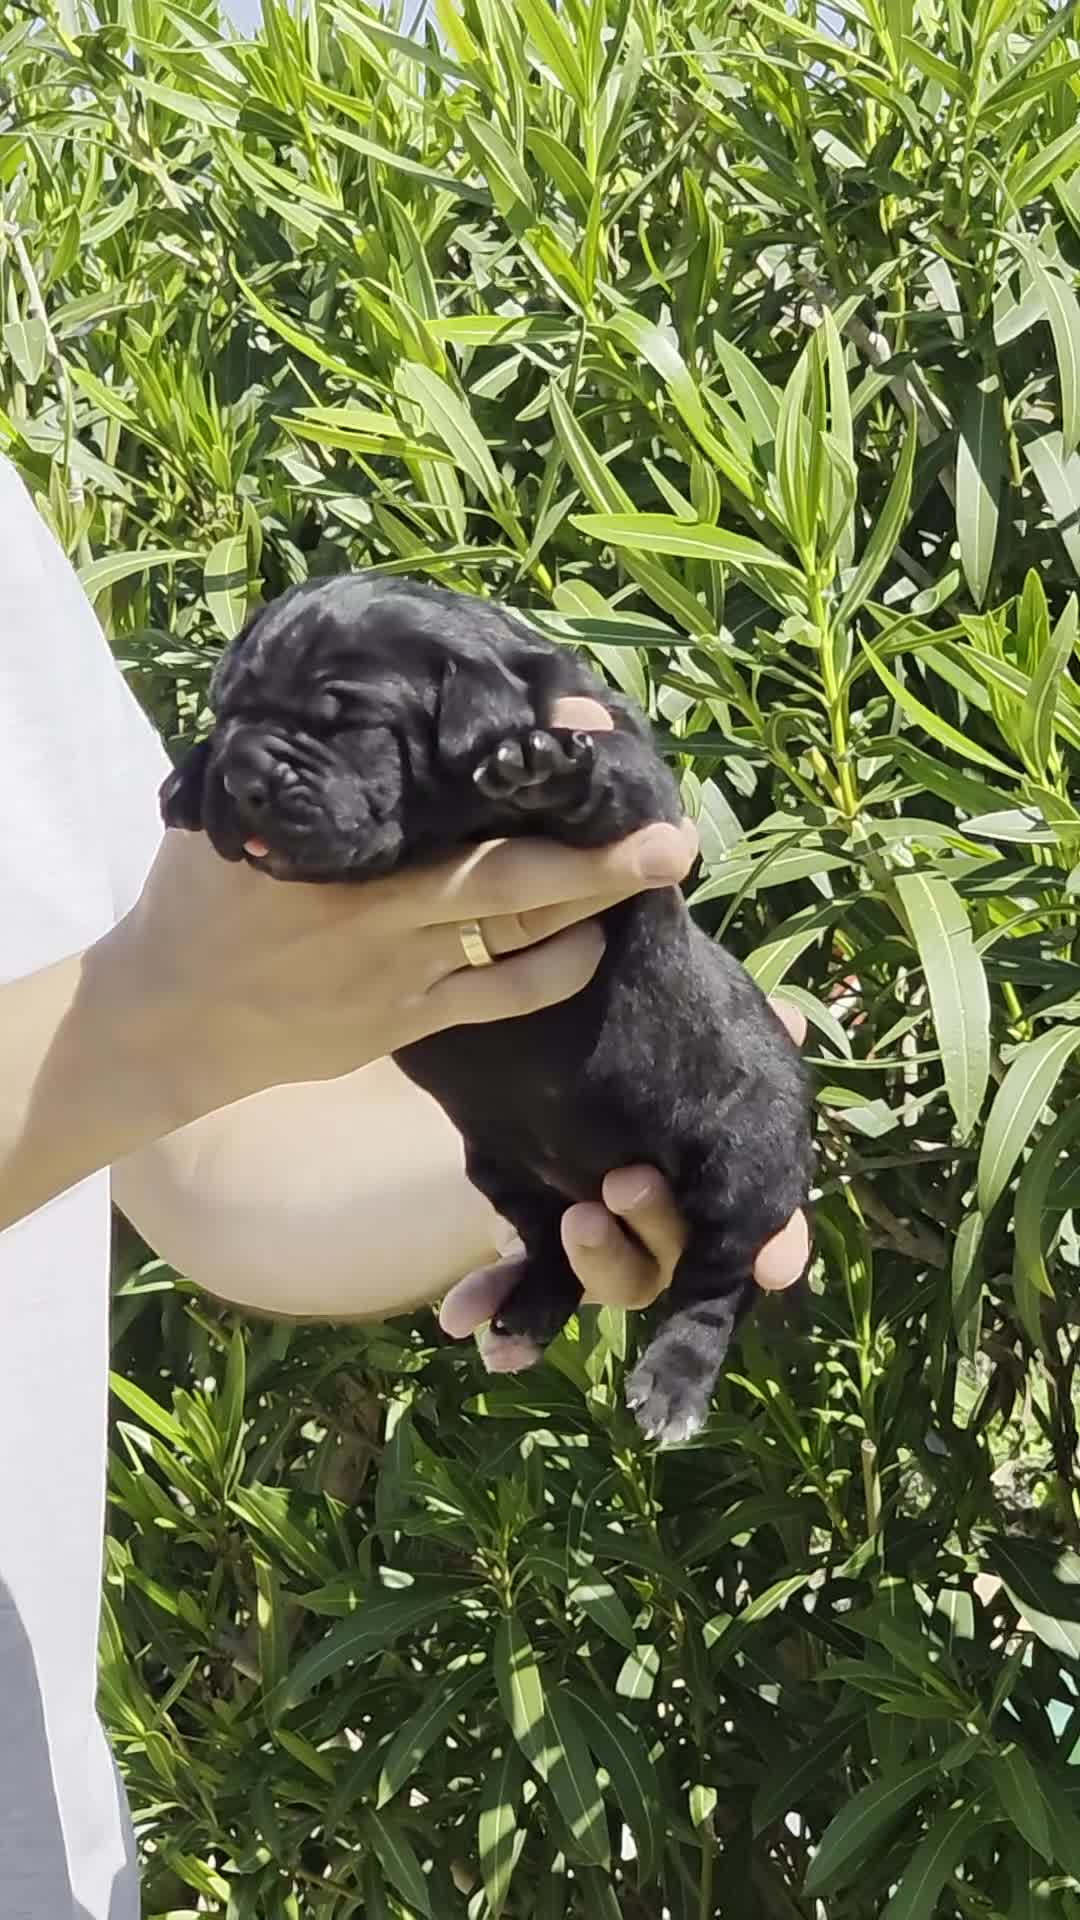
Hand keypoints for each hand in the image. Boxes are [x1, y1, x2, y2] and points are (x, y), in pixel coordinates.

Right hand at [121, 697, 696, 1127]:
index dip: (526, 763)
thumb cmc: (198, 902)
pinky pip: (500, 998)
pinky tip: (593, 943)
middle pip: (514, 879)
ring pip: (520, 937)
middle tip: (676, 832)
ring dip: (592, 905)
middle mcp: (383, 912)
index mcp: (343, 850)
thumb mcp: (229, 815)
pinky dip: (554, 971)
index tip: (585, 723)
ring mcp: (402, 974)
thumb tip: (336, 692)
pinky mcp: (408, 1022)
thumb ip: (295, 768)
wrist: (167, 1020)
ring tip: (657, 869)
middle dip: (602, 856)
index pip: (454, 799)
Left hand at [439, 1000, 810, 1339]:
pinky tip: (466, 1320)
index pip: (758, 1222)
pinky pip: (533, 1285)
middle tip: (624, 1183)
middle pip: (684, 1257)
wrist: (523, 1013)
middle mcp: (669, 1212)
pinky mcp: (541, 1229)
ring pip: (620, 1279)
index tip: (775, 1267)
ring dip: (598, 1261)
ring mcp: (607, 1229)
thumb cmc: (633, 1017)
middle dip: (657, 1228)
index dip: (774, 1245)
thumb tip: (794, 1017)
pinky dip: (501, 1303)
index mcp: (720, 1166)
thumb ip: (742, 1025)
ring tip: (574, 1220)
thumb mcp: (686, 1018)